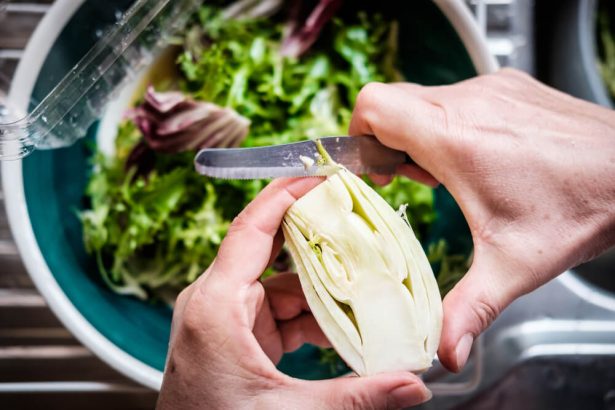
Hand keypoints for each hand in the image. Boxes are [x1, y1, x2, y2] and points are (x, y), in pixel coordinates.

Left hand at [157, 178, 431, 409]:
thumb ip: (356, 397)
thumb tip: (415, 385)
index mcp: (216, 305)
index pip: (251, 229)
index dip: (285, 195)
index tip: (319, 173)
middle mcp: (217, 302)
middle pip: (273, 253)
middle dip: (320, 242)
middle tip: (359, 225)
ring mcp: (227, 319)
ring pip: (282, 286)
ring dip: (322, 288)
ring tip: (367, 285)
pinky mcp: (238, 336)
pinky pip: (280, 311)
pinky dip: (311, 316)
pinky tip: (343, 325)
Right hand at [349, 68, 614, 372]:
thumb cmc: (580, 208)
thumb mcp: (514, 266)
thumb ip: (469, 307)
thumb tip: (445, 350)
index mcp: (455, 139)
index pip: (374, 107)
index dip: (359, 137)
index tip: (377, 172)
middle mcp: (468, 103)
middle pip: (391, 102)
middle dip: (388, 142)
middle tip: (412, 179)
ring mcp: (491, 89)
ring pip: (423, 98)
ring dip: (420, 134)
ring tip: (448, 174)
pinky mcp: (509, 86)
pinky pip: (455, 95)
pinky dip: (449, 123)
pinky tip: (478, 157)